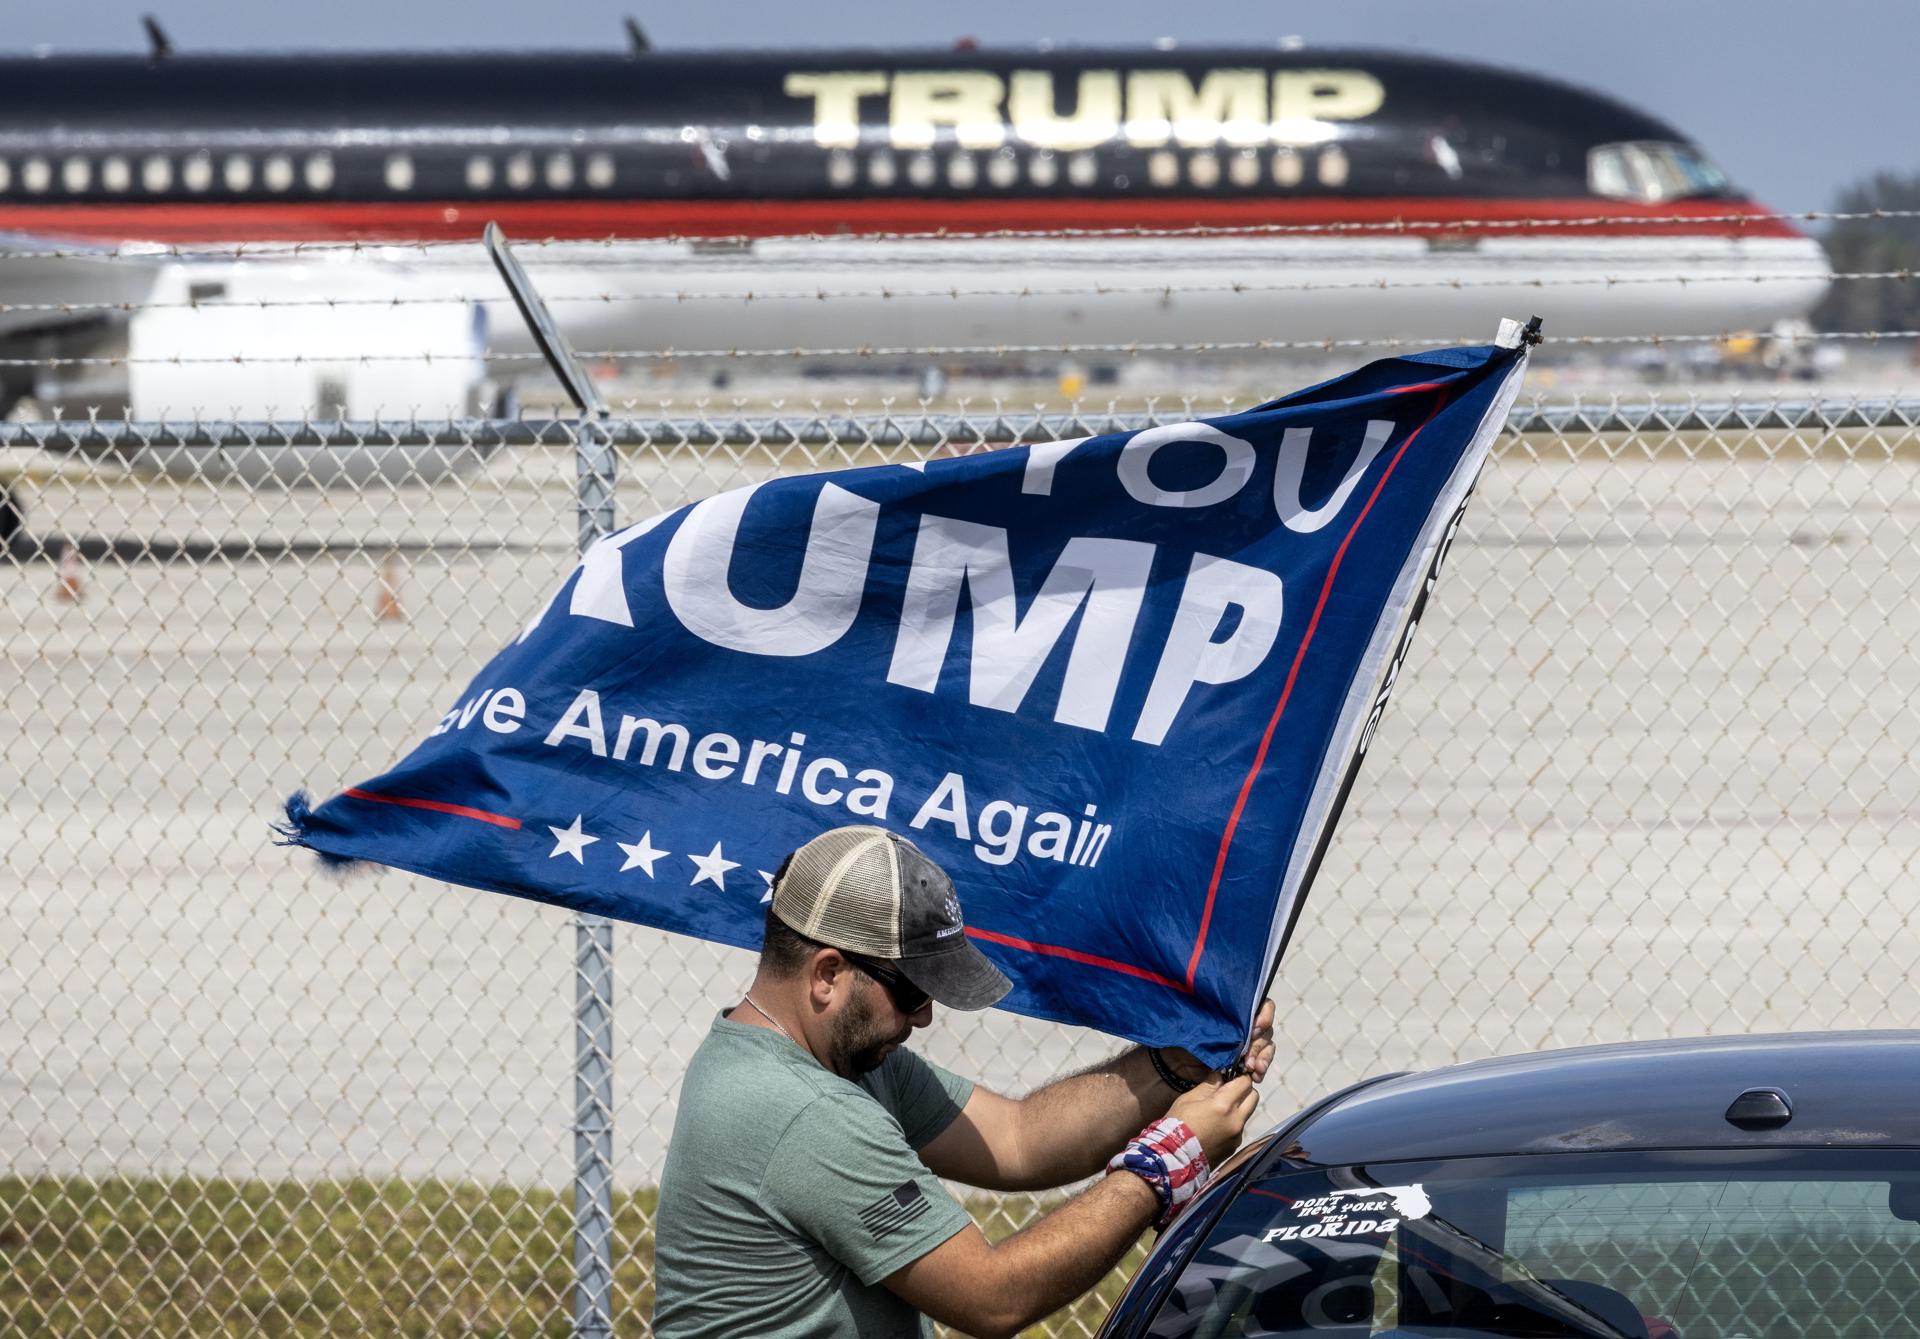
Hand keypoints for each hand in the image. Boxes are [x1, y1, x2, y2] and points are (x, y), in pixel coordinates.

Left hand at [1163, 998, 1277, 1083]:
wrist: (1176, 1065)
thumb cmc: (1184, 1039)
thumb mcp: (1201, 1025)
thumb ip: (1221, 1020)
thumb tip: (1240, 1016)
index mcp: (1234, 1011)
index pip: (1261, 1005)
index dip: (1264, 1015)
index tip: (1254, 1029)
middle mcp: (1243, 1025)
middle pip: (1265, 1029)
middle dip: (1260, 1044)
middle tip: (1249, 1056)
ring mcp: (1246, 1044)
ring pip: (1266, 1046)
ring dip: (1263, 1058)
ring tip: (1254, 1069)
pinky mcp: (1245, 1062)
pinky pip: (1261, 1063)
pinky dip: (1261, 1070)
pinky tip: (1256, 1076)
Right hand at [1167, 1073, 1258, 1166]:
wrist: (1174, 1158)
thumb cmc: (1178, 1124)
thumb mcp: (1188, 1099)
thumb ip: (1209, 1086)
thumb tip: (1221, 1076)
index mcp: (1224, 1105)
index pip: (1245, 1082)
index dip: (1239, 1077)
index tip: (1231, 1076)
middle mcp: (1236, 1120)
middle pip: (1254, 1097)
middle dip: (1244, 1091)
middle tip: (1228, 1092)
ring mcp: (1237, 1136)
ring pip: (1247, 1114)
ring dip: (1239, 1109)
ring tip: (1219, 1112)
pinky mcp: (1234, 1147)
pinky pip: (1239, 1130)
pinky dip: (1232, 1125)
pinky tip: (1215, 1129)